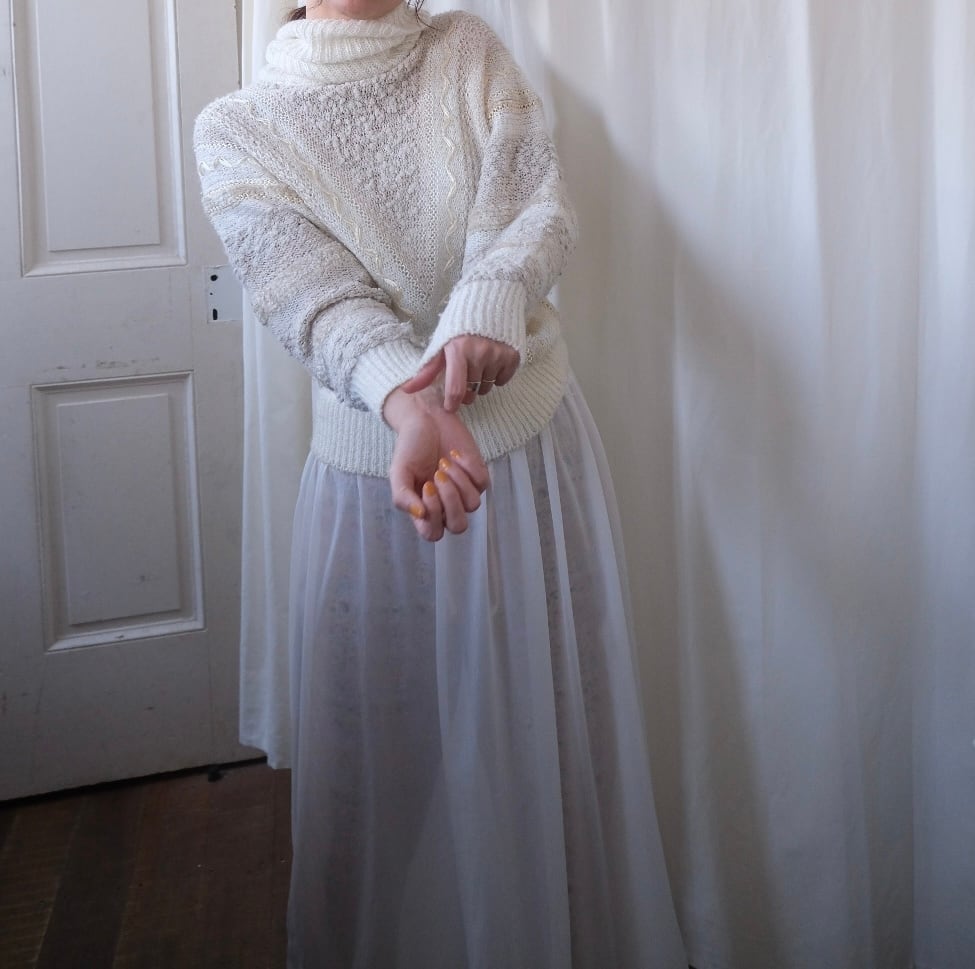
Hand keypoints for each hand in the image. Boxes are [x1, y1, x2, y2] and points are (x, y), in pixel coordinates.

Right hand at [384, 386, 489, 541]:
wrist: (425, 420)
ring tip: (444, 461)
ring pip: (472, 505)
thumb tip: (419, 515)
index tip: (426, 486)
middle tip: (438, 476)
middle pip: (458, 526)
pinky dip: (468, 467)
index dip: (433, 516)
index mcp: (425, 510)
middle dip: (450, 502)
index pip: (433, 533)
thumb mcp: (398, 472)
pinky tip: (455, 454)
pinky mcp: (478, 475)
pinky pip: (482, 483)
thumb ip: (402, 496)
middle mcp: (446, 506)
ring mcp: (464, 492)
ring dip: (458, 481)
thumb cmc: (410, 448)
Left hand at [398, 335, 519, 411]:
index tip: (450, 407)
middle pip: (472, 391)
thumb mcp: (441, 345)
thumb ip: (427, 370)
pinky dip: (497, 377)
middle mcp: (479, 353)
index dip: (452, 403)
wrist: (487, 302)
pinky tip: (492, 363)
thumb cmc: (459, 326)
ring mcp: (498, 354)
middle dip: (467, 391)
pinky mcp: (513, 355)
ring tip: (478, 367)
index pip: (456, 388)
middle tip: (464, 379)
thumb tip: (406, 390)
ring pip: (488, 387)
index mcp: (458, 351)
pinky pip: (503, 380)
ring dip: (481, 383)